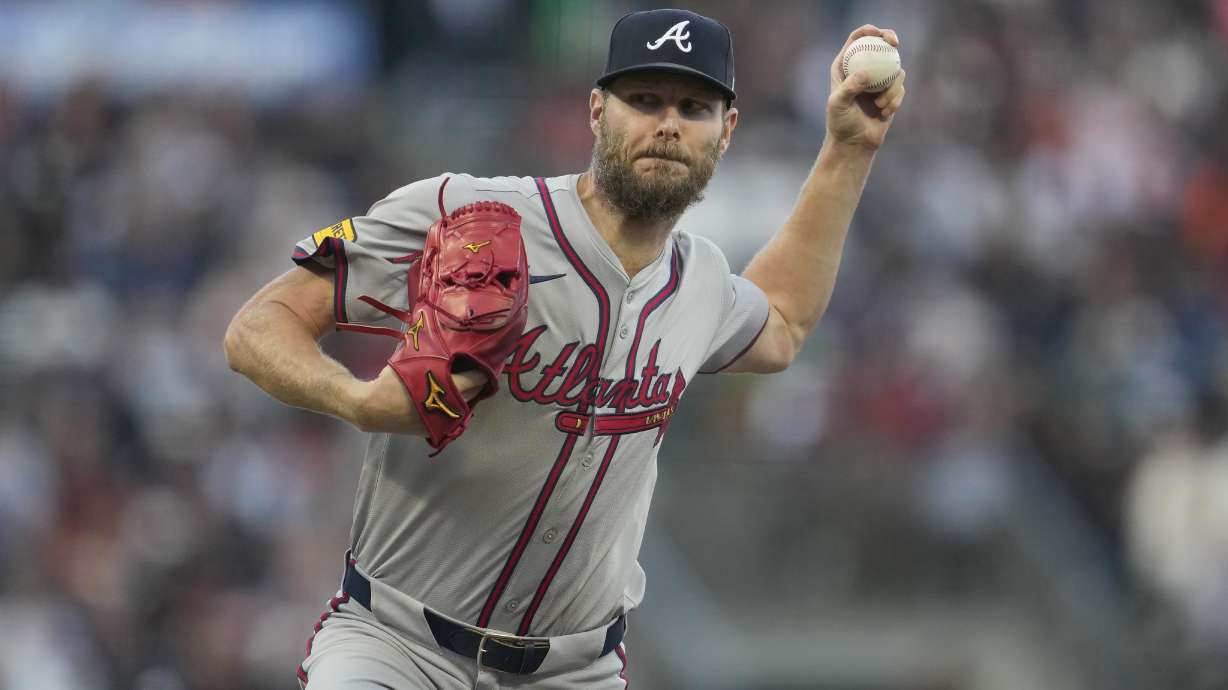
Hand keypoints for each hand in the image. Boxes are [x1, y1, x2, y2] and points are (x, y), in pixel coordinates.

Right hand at [349, 366, 487, 433]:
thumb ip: (432, 354)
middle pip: (473, 394)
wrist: (370, 409)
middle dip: (476, 382)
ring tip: (464, 382)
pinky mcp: (434, 430)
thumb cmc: (391, 382)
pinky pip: (452, 417)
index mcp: (447, 390)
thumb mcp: (412, 362)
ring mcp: (442, 423)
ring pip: (464, 407)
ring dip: (467, 395)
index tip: (483, 362)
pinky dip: (454, 406)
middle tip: (476, 369)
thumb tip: (446, 341)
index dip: (482, 370)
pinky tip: (450, 396)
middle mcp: (449, 409)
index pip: (475, 380)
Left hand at [827, 25, 906, 150]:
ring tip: (879, 105)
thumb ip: (850, 87)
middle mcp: (862, 70)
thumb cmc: (841, 124)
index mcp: (845, 66)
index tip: (879, 34)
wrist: (853, 143)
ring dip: (891, 87)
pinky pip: (900, 88)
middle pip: (880, 44)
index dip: (869, 31)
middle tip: (895, 44)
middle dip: (890, 39)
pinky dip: (894, 100)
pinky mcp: (890, 92)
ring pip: (894, 69)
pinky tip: (885, 113)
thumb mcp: (839, 104)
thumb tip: (866, 73)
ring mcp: (878, 80)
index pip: (858, 39)